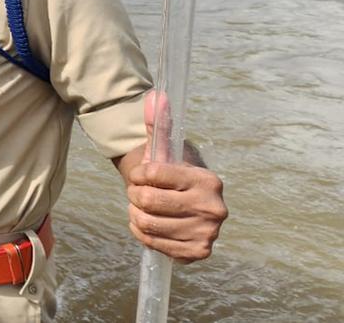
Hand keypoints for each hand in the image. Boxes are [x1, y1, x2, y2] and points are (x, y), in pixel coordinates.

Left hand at [126, 90, 227, 261]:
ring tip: (144, 207)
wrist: (183, 204)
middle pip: (148, 201)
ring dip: (136, 214)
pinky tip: (151, 223)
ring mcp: (207, 233)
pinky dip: (142, 232)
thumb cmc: (171, 176)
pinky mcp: (197, 253)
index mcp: (208, 180)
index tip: (142, 174)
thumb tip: (156, 96)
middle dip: (134, 195)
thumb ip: (159, 124)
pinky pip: (151, 242)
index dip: (138, 174)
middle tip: (139, 193)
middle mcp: (214, 208)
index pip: (152, 174)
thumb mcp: (164, 150)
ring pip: (146, 223)